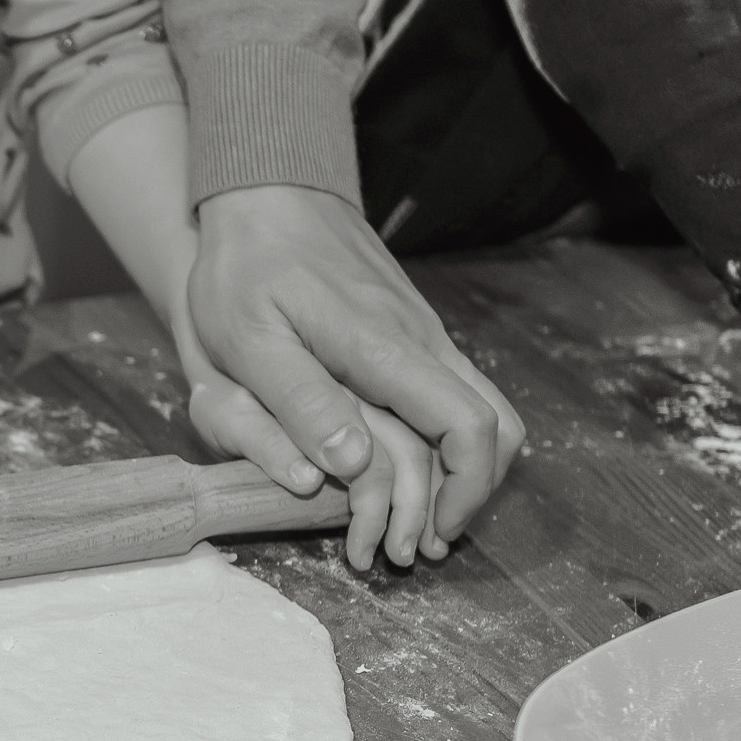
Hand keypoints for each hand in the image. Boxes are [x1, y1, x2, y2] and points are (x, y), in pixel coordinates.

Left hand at [187, 184, 524, 543]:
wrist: (266, 194)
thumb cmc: (244, 269)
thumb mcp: (247, 340)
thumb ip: (298, 403)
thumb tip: (352, 467)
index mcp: (384, 347)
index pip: (468, 427)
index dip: (462, 494)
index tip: (424, 537)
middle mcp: (422, 341)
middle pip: (495, 429)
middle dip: (468, 498)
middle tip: (419, 546)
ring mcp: (424, 334)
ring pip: (484, 411)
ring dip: (462, 474)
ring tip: (419, 520)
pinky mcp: (414, 333)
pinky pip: (456, 392)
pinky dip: (446, 442)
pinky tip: (407, 469)